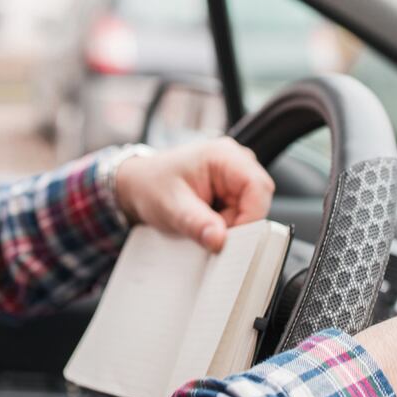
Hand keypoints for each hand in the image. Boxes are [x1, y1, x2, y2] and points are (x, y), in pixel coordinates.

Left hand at [114, 137, 274, 251]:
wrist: (138, 185)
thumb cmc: (151, 186)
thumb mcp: (171, 207)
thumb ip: (196, 224)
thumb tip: (219, 241)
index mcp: (224, 155)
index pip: (258, 187)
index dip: (250, 217)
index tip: (229, 238)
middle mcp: (235, 160)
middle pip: (258, 199)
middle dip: (238, 223)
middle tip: (210, 232)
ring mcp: (235, 174)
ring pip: (250, 209)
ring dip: (230, 224)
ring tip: (202, 223)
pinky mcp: (232, 188)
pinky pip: (241, 212)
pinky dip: (226, 224)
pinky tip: (206, 221)